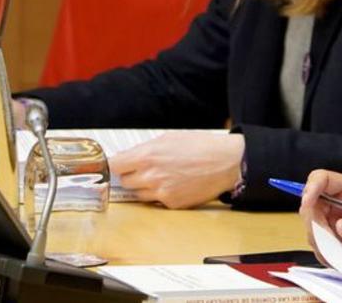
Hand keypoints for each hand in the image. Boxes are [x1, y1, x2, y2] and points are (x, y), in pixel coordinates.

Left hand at [110, 132, 244, 208]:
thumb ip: (145, 148)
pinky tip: (176, 183)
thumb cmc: (202, 146)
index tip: (115, 165)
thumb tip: (128, 156)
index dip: (114, 165)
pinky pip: (156, 201)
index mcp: (147, 156)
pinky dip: (161, 194)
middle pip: (125, 181)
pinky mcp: (171, 203)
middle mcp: (150, 176)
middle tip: (145, 168)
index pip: (114, 165)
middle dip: (132, 175)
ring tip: (163, 175)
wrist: (227, 162)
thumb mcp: (170, 138)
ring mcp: (160, 192)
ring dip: (145, 186)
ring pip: (138, 193)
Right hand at [299, 169, 341, 265]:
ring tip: (341, 251)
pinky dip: (324, 253)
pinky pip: (317, 244)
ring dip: (320, 241)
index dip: (311, 188)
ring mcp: (331, 219)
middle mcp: (338, 201)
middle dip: (314, 223)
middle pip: (310, 205)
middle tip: (328, 239)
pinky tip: (341, 256)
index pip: (322, 179)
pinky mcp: (330, 237)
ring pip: (311, 227)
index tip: (308, 203)